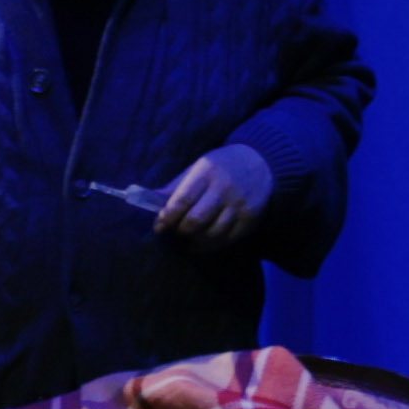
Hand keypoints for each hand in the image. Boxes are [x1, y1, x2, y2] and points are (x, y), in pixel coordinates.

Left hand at [155, 144, 274, 248]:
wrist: (261, 163)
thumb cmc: (220, 167)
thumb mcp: (197, 168)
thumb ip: (175, 187)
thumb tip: (147, 201)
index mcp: (207, 172)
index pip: (182, 200)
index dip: (167, 218)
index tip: (159, 227)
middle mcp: (224, 189)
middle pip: (196, 221)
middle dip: (180, 231)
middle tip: (174, 232)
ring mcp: (239, 205)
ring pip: (211, 234)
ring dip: (194, 241)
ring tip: (187, 238)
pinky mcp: (250, 219)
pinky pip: (226, 240)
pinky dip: (210, 246)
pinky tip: (201, 243)